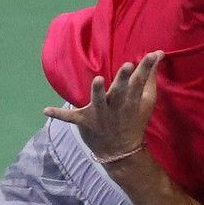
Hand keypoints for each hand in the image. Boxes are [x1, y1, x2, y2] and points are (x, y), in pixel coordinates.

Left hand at [43, 51, 164, 160]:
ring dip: (97, 92)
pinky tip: (45, 110)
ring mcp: (100, 114)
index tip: (153, 54)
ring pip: (98, 101)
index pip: (141, 81)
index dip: (147, 67)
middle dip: (123, 79)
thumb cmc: (134, 120)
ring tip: (96, 80)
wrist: (120, 151)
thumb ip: (150, 78)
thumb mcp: (146, 102)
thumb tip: (158, 53)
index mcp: (131, 100)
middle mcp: (116, 106)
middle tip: (127, 65)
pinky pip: (70, 118)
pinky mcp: (85, 122)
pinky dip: (58, 114)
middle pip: (120, 90)